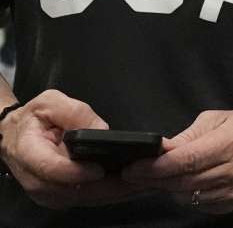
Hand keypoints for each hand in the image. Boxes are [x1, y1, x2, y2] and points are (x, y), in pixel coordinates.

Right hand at [0, 90, 141, 208]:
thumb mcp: (51, 102)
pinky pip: (89, 199)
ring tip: (146, 181)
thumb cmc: (35, 118)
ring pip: (85, 198)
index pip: (50, 168)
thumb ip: (74, 112)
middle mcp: (37, 179)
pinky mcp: (62, 198)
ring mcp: (49, 193)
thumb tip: (101, 130)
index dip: (75, 172)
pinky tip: (135, 186)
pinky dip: (113, 194)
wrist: (16, 138)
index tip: (100, 169)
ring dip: (116, 193)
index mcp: (29, 152)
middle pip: (74, 190)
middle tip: (142, 177)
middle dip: (109, 186)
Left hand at [123, 110, 232, 214]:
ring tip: (157, 176)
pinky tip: (182, 183)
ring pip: (188, 195)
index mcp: (230, 142)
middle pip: (184, 181)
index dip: (156, 166)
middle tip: (134, 173)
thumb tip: (160, 149)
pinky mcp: (232, 203)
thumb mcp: (216, 118)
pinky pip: (198, 204)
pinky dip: (185, 195)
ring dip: (168, 187)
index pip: (187, 160)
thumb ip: (187, 136)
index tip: (133, 167)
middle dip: (154, 178)